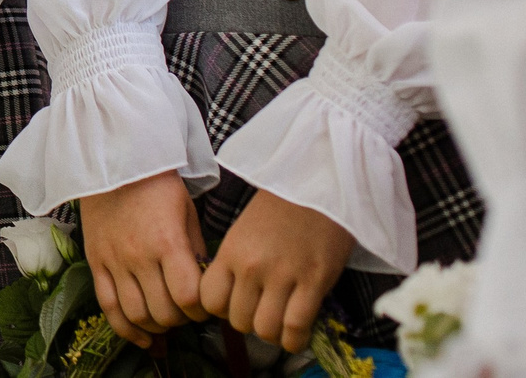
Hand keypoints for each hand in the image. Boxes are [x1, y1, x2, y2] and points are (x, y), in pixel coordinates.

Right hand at [79, 171, 207, 347]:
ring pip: (136, 315)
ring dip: (156, 326)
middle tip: (185, 310)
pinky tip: (142, 338)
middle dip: (181, 320)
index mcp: (166, 242)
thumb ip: (195, 253)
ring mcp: (113, 261)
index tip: (205, 305)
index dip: (202, 310)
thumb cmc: (157, 186)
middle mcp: (138, 256)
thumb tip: (205, 289)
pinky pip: (107, 307)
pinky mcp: (95, 262)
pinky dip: (126, 330)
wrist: (112, 161)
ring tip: (166, 318)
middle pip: (164, 313)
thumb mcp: (187, 213)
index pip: (189, 298)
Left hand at [199, 191, 354, 352]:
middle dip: (249, 323)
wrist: (316, 186)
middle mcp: (251, 266)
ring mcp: (283, 275)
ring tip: (281, 322)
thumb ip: (234, 264)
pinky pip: (296, 328)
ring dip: (273, 334)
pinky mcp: (314, 282)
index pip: (209, 300)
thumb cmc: (279, 210)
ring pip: (265, 330)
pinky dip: (295, 339)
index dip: (221, 310)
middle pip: (238, 320)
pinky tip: (297, 334)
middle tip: (262, 312)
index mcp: (230, 251)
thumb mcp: (243, 233)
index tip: (234, 304)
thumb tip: (231, 298)